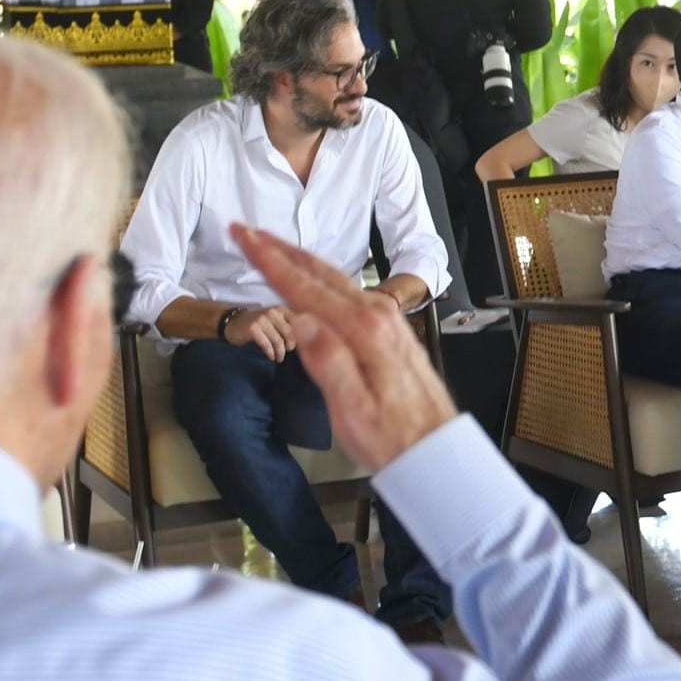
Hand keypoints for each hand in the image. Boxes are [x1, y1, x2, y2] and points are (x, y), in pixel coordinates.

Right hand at [224, 305, 296, 360]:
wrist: (233, 323)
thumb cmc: (258, 325)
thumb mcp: (275, 321)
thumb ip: (288, 327)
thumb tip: (305, 341)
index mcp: (281, 309)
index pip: (298, 324)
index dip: (299, 337)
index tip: (295, 346)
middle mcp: (273, 312)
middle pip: (290, 333)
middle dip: (290, 346)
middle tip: (286, 353)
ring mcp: (262, 319)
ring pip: (278, 341)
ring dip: (280, 353)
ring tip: (279, 358)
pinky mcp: (253, 329)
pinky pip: (267, 345)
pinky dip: (270, 353)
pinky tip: (271, 356)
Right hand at [232, 223, 455, 471]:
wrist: (437, 450)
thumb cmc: (394, 438)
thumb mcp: (353, 410)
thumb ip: (328, 362)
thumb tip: (301, 321)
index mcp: (364, 330)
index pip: (305, 287)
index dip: (270, 259)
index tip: (243, 235)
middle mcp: (378, 316)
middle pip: (320, 273)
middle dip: (281, 249)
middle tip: (248, 229)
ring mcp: (386, 321)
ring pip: (335, 279)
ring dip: (300, 261)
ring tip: (273, 247)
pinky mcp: (390, 331)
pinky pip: (347, 292)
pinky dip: (320, 279)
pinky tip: (313, 282)